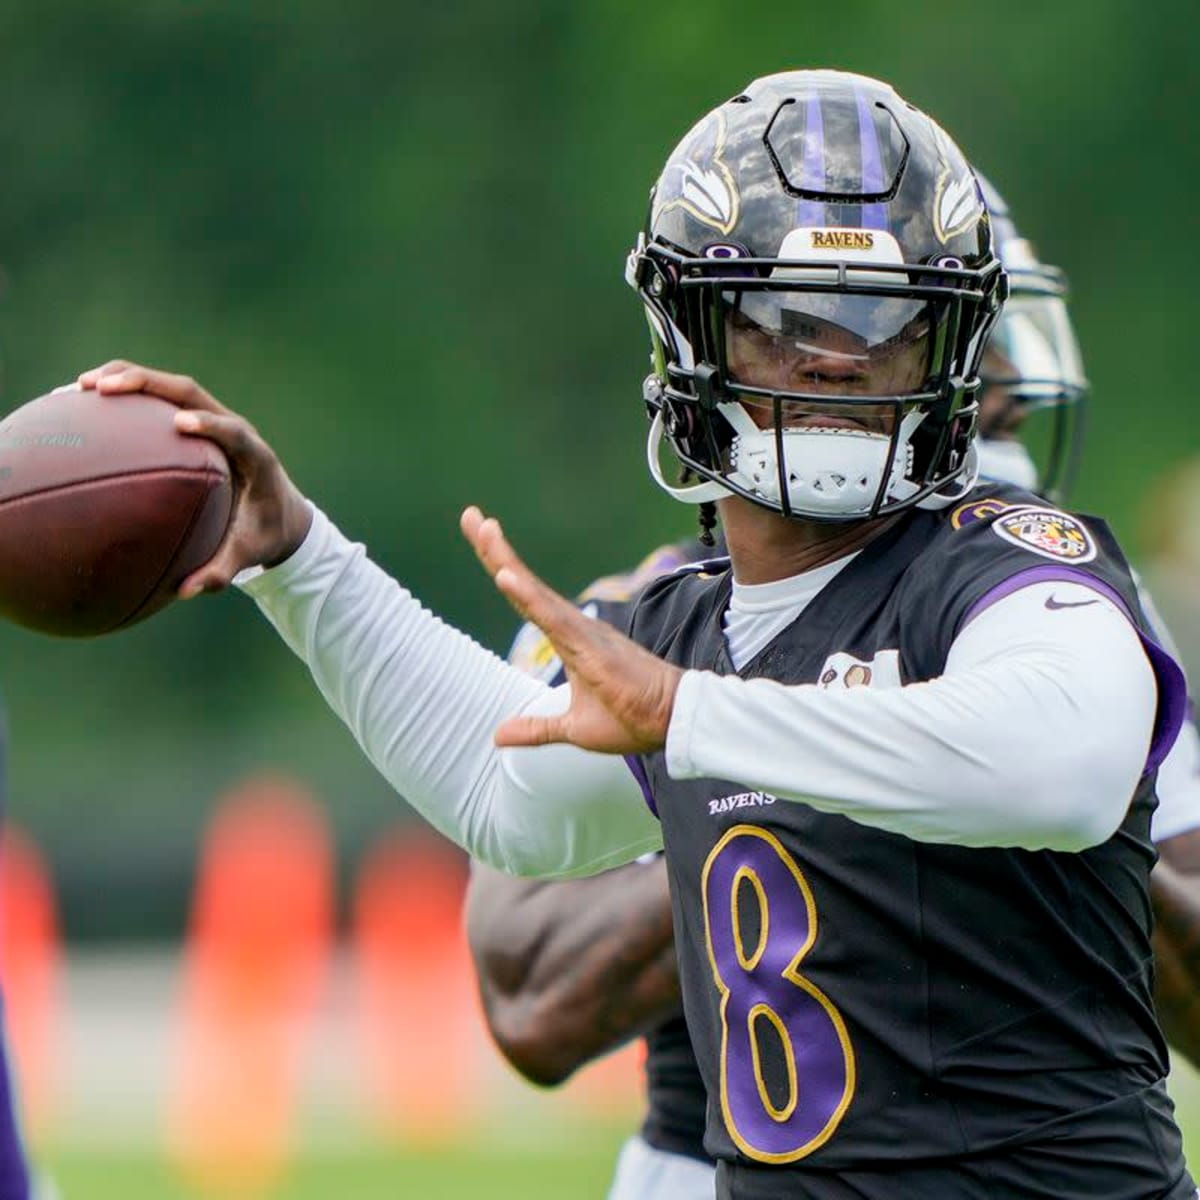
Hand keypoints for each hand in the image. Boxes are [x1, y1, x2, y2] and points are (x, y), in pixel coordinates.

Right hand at [77, 361, 312, 596]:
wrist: (283, 514)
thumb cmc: (264, 534)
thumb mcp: (249, 555)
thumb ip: (222, 571)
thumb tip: (186, 592)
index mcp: (254, 457)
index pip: (235, 432)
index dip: (211, 424)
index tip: (180, 424)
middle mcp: (234, 429)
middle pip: (192, 393)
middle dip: (149, 384)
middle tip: (103, 388)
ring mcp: (214, 420)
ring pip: (172, 389)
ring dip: (129, 379)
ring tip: (82, 385)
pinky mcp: (198, 422)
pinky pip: (160, 401)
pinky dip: (127, 396)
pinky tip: (85, 401)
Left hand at [461, 507, 682, 754]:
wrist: (673, 722)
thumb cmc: (633, 718)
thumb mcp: (573, 728)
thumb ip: (536, 728)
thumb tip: (498, 735)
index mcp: (568, 638)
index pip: (526, 598)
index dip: (502, 568)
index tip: (481, 535)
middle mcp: (573, 626)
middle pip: (525, 584)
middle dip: (496, 551)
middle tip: (471, 517)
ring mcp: (582, 633)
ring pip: (535, 593)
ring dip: (506, 563)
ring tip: (483, 530)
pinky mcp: (590, 647)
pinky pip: (552, 619)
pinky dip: (528, 597)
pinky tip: (506, 577)